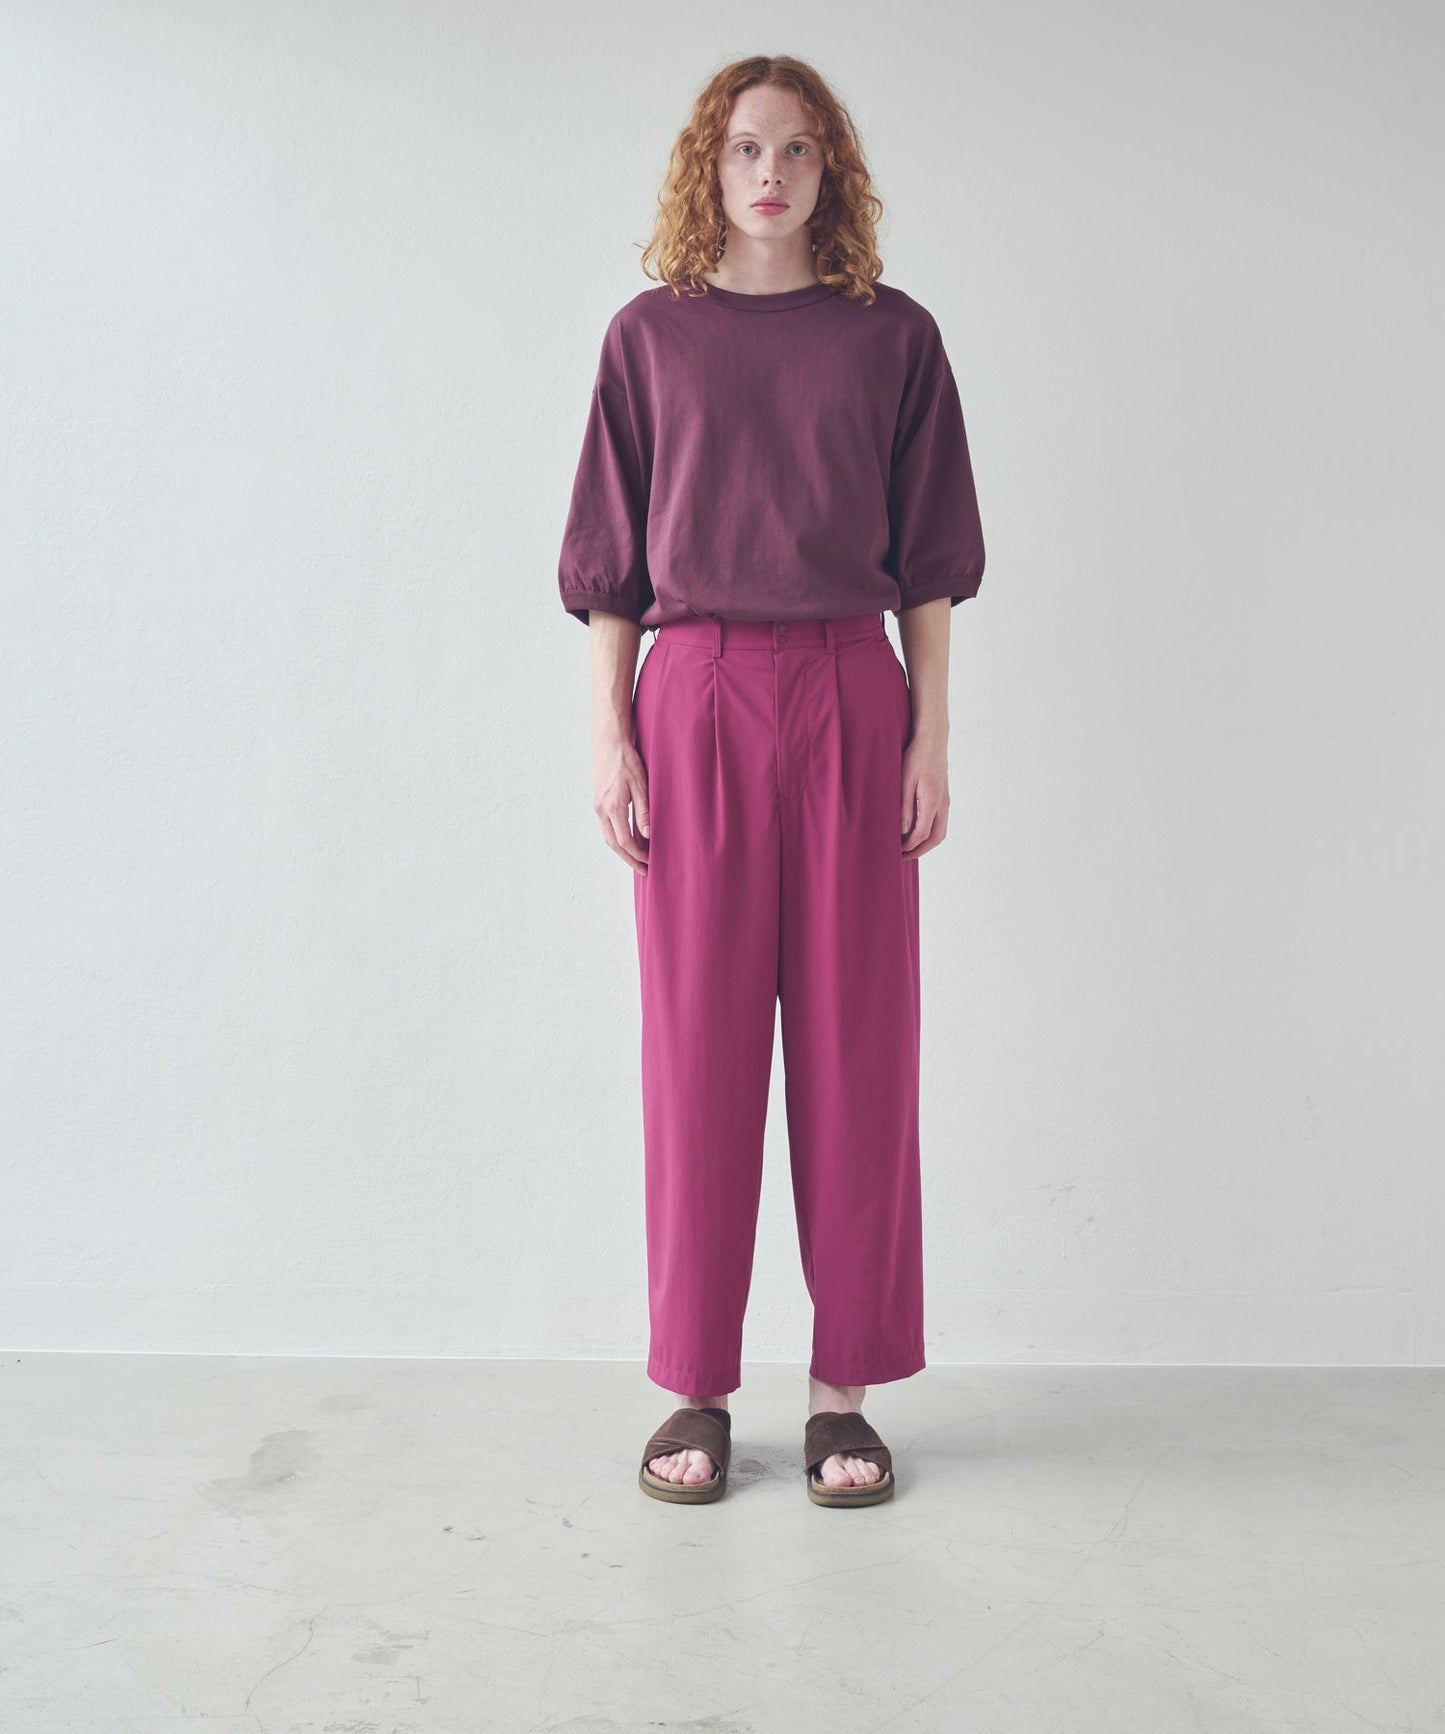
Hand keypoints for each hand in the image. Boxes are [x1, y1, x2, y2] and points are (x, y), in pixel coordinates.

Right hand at [594, 725, 650, 874]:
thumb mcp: (641, 785)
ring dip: (622, 850)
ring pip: (608, 837)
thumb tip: (647, 834)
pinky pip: (606, 827)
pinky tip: (628, 839)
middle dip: (629, 859)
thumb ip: (644, 811)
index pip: (625, 842)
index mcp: (613, 807)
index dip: (637, 856)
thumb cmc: (626, 760)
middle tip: (643, 870)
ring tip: (637, 859)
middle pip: (613, 844)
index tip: (649, 863)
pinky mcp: (599, 801)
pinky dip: (617, 838)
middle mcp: (602, 810)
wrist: (608, 742)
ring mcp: (598, 806)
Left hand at [900, 721, 948, 858]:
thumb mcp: (904, 781)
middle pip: (936, 838)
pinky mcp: (944, 796)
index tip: (895, 851)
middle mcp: (943, 804)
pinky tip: (916, 830)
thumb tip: (902, 830)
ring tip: (909, 847)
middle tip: (903, 856)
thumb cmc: (916, 757)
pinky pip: (941, 822)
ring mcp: (946, 801)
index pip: (922, 834)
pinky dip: (930, 832)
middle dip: (920, 850)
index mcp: (932, 802)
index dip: (908, 846)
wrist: (933, 739)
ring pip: (941, 831)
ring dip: (926, 843)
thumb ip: (903, 807)